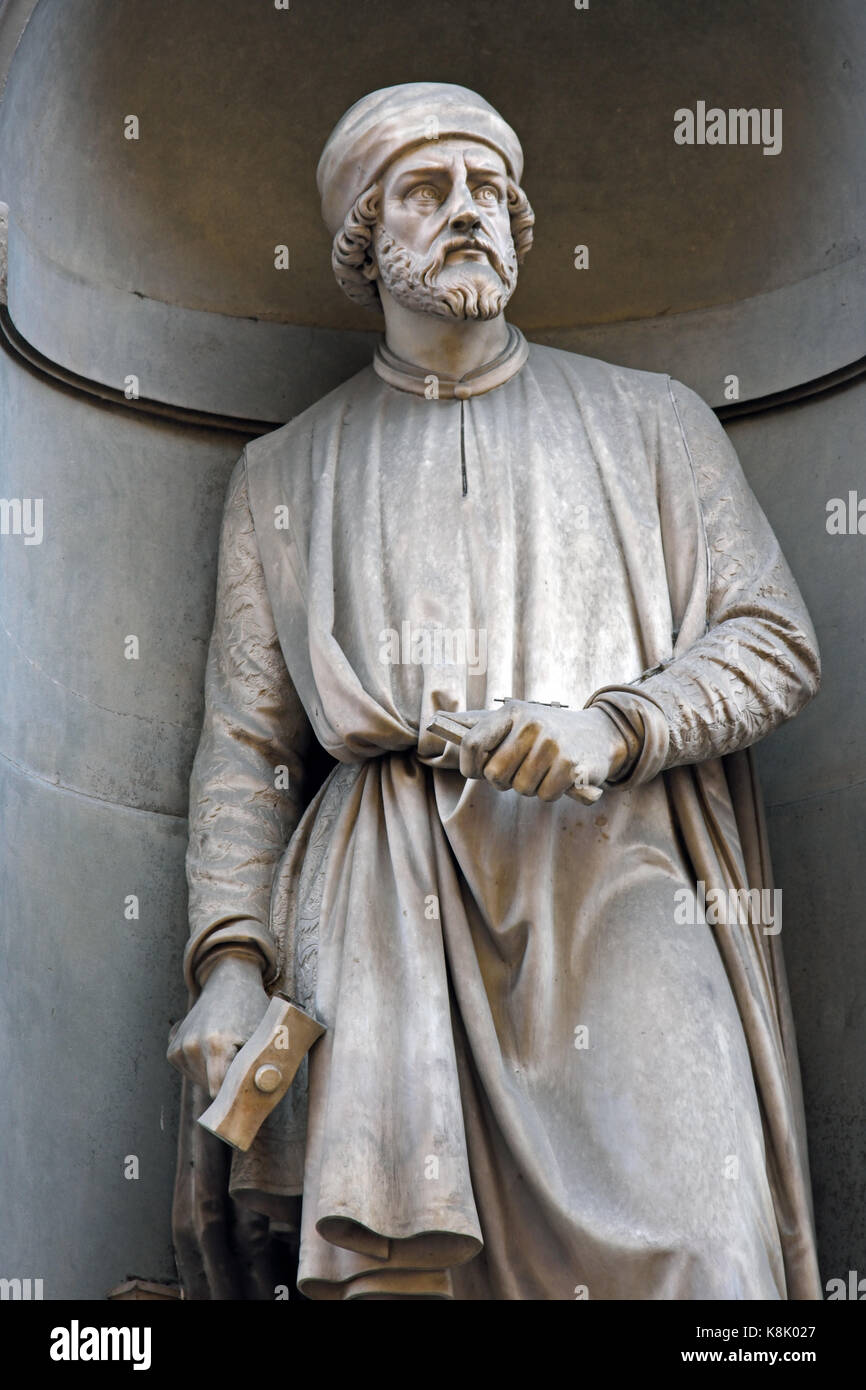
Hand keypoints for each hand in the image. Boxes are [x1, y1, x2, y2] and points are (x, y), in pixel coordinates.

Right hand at [167, 953, 269, 1097]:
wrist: (230, 981)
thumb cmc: (252, 1009)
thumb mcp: (263, 1035)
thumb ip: (260, 1067)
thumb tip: (261, 1099)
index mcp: (216, 1045)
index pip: (221, 1093)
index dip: (235, 1096)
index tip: (245, 1095)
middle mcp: (192, 1046)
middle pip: (210, 1088)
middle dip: (227, 1084)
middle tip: (242, 1064)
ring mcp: (179, 1047)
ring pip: (200, 1082)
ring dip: (214, 1075)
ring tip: (228, 1050)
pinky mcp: (172, 1049)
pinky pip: (190, 1072)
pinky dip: (203, 1066)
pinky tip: (213, 1046)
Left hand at [455, 702, 628, 802]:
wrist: (600, 733)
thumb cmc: (550, 734)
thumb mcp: (521, 723)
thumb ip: (493, 737)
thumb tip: (463, 754)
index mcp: (512, 712)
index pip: (471, 744)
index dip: (469, 765)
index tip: (477, 772)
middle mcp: (531, 725)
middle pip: (494, 774)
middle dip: (506, 781)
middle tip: (522, 772)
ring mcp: (552, 744)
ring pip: (521, 788)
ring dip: (532, 787)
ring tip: (546, 770)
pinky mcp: (571, 764)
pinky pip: (545, 795)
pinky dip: (552, 792)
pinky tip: (561, 776)